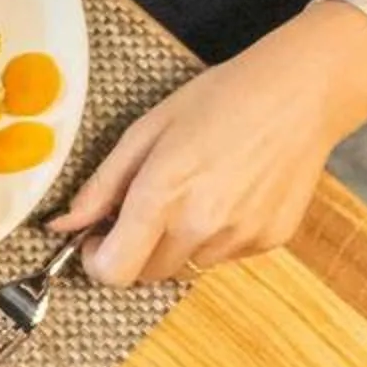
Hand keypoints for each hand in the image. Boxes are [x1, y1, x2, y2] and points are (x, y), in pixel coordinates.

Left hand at [56, 1, 366, 285]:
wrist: (303, 91)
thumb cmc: (221, 99)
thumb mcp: (149, 129)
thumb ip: (103, 184)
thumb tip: (63, 224)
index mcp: (162, 195)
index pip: (113, 272)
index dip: (98, 261)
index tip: (100, 238)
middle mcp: (200, 226)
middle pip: (146, 274)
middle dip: (135, 250)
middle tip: (147, 209)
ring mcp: (239, 238)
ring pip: (185, 268)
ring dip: (176, 245)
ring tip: (196, 194)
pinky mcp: (269, 241)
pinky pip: (224, 257)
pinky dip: (216, 238)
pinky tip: (230, 194)